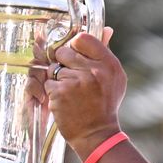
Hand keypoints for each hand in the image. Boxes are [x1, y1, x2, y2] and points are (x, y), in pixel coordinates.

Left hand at [45, 28, 128, 155]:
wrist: (97, 134)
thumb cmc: (104, 105)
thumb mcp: (113, 78)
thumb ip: (105, 53)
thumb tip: (106, 29)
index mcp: (108, 64)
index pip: (82, 39)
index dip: (74, 46)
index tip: (75, 56)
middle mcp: (94, 70)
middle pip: (64, 51)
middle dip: (63, 63)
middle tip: (71, 78)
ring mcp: (76, 81)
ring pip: (54, 68)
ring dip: (57, 79)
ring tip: (70, 92)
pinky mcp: (61, 93)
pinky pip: (48, 83)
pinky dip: (52, 92)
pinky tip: (64, 101)